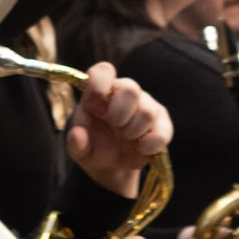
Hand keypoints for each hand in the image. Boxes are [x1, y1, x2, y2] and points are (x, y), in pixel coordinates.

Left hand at [66, 63, 172, 196]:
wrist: (114, 167)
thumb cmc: (94, 149)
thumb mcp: (80, 151)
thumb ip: (76, 144)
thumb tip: (77, 135)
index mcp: (98, 94)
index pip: (102, 72)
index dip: (101, 81)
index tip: (97, 98)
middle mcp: (123, 94)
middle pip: (130, 88)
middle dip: (120, 114)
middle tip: (115, 128)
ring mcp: (145, 105)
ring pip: (147, 111)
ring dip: (134, 131)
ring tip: (127, 138)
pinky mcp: (162, 122)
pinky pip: (162, 131)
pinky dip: (151, 143)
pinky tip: (142, 148)